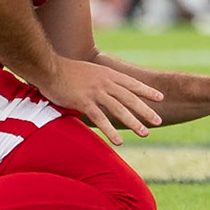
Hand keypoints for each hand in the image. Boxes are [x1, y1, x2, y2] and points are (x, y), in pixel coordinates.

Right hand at [40, 56, 163, 145]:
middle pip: (130, 98)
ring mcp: (95, 92)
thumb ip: (101, 78)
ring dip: (133, 122)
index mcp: (108, 74)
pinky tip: (119, 141)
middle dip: (146, 110)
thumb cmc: (67, 71)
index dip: (147, 91)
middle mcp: (105, 82)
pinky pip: (101, 119)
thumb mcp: (90, 71)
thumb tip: (108, 86)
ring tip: (145, 133)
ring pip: (119, 109)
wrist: (49, 68)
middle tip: (158, 121)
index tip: (160, 98)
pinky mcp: (84, 102)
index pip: (132, 83)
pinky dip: (111, 131)